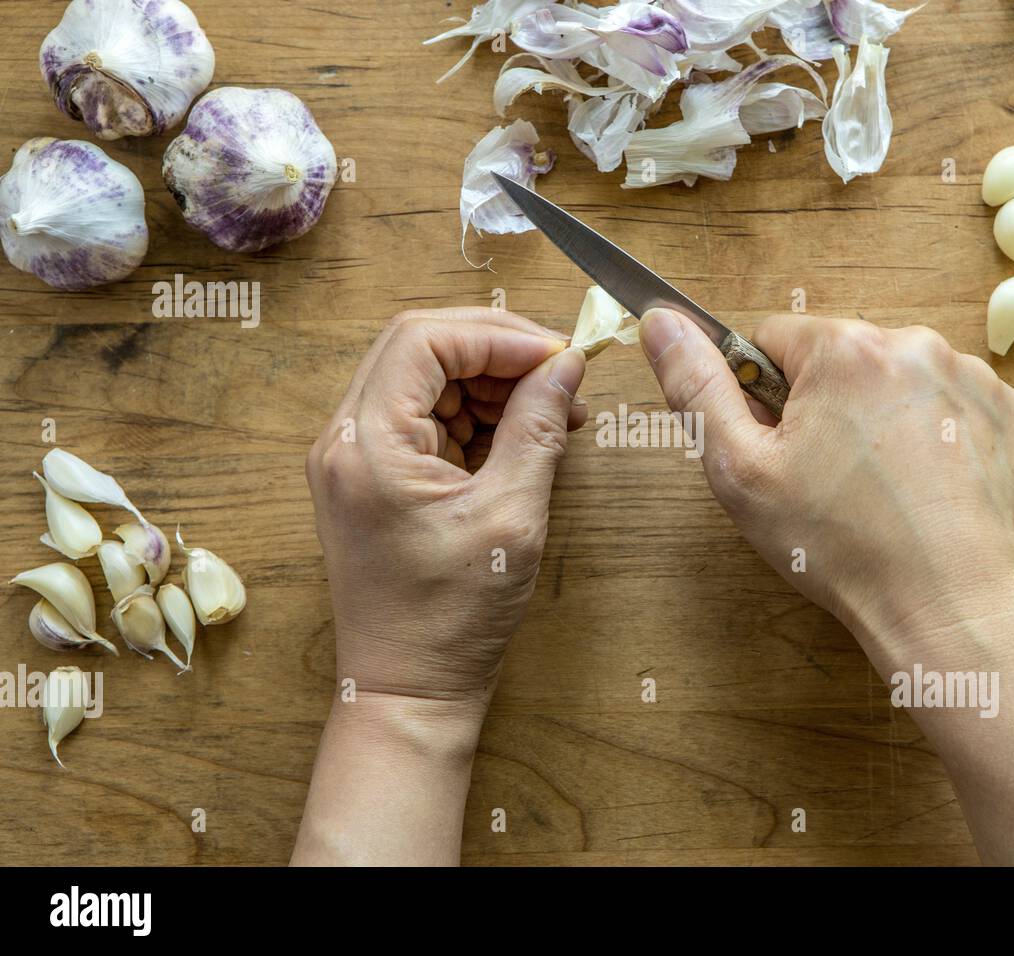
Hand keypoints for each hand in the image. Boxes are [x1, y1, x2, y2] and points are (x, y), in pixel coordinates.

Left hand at [306, 308, 586, 711]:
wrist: (408, 690)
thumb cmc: (449, 621)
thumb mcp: (510, 517)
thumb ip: (536, 429)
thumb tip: (566, 366)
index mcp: (366, 444)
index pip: (424, 339)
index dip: (497, 336)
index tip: (557, 355)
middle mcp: (346, 441)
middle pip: (420, 348)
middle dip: (497, 352)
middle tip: (561, 375)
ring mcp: (355, 459)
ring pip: (425, 379)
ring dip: (491, 384)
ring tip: (553, 414)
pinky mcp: (372, 478)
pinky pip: (425, 418)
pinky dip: (476, 416)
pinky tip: (523, 436)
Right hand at [639, 310, 1013, 865]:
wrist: (949, 603)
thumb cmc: (841, 546)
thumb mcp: (741, 472)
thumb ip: (696, 387)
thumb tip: (661, 321)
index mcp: (844, 349)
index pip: (773, 339)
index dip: (764, 397)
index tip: (780, 448)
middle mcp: (915, 344)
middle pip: (838, 358)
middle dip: (824, 405)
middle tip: (826, 479)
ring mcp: (970, 376)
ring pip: (895, 381)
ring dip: (880, 418)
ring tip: (880, 491)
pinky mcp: (1009, 412)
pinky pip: (948, 405)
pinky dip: (933, 435)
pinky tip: (924, 488)